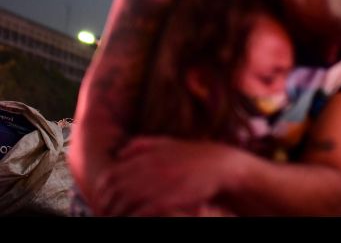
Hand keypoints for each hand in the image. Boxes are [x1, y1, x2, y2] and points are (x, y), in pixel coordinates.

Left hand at [93, 136, 237, 215]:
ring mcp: (156, 186)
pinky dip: (133, 216)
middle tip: (108, 212)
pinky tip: (135, 217)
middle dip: (106, 204)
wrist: (220, 165)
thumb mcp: (167, 142)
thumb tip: (120, 152)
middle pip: (113, 191)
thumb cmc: (193, 156)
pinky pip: (140, 213)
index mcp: (144, 157)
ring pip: (124, 204)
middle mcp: (146, 170)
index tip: (103, 198)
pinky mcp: (165, 201)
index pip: (110, 176)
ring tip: (119, 216)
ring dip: (118, 212)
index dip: (102, 190)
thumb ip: (142, 144)